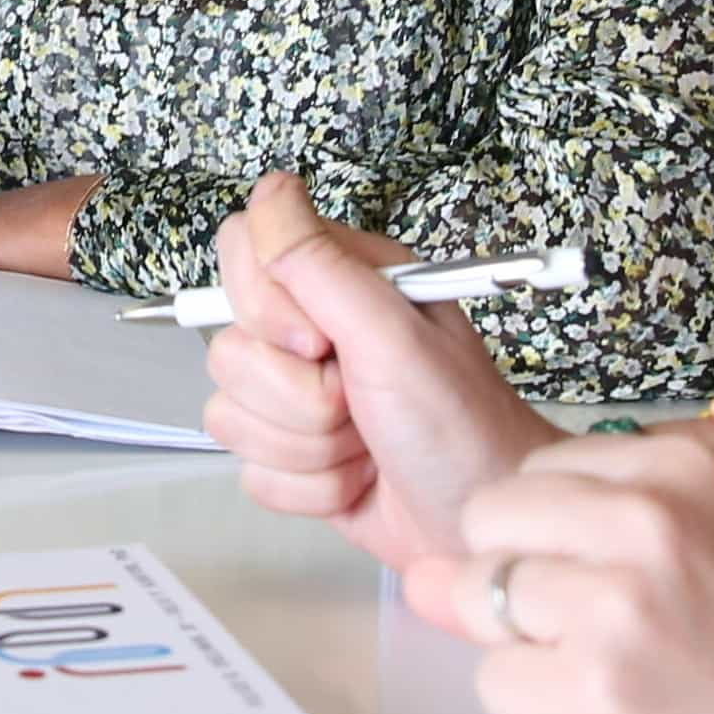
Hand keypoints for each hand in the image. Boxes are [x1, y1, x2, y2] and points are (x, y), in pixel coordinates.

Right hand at [201, 168, 540, 574]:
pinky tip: (357, 481)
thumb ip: (320, 265)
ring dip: (308, 447)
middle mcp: (316, 331)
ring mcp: (301, 397)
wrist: (483, 523)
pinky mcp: (294, 455)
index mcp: (344, 281)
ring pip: (232, 414)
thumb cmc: (464, 427)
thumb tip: (271, 190)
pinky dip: (309, 488)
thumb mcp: (394, 335)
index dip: (263, 305)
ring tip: (368, 446)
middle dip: (297, 395)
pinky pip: (251, 471)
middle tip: (360, 401)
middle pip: (230, 347)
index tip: (318, 342)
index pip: (244, 251)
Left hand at [429, 426, 713, 713]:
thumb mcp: (689, 566)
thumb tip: (417, 573)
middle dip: (520, 588)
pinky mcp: (594, 687)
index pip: (528, 476)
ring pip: (476, 603)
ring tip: (620, 680)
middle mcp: (649, 518)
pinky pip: (494, 683)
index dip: (554, 544)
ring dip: (529, 654)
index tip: (631, 589)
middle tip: (613, 640)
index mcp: (680, 467)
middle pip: (485, 526)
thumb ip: (557, 550)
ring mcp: (618, 603)